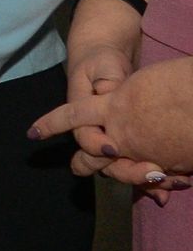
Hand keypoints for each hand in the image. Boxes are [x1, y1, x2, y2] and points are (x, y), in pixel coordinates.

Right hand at [52, 38, 169, 191]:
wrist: (103, 63)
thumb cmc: (100, 62)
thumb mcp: (103, 67)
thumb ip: (106, 83)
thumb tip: (107, 93)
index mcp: (83, 114)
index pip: (84, 138)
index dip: (96, 145)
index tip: (113, 149)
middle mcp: (95, 131)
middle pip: (103, 162)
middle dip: (125, 171)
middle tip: (152, 172)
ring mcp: (110, 138)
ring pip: (121, 167)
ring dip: (142, 178)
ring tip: (166, 180)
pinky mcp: (126, 142)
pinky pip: (135, 163)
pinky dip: (150, 178)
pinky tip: (166, 188)